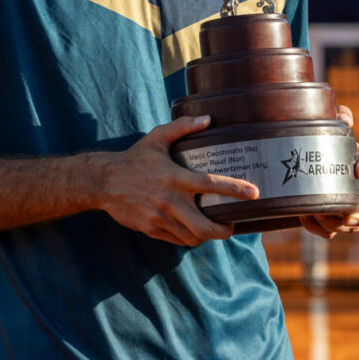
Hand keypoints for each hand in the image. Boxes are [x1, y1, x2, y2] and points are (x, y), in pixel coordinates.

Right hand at [96, 115, 258, 246]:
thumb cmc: (134, 158)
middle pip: (204, 227)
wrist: (104, 181)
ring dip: (207, 236)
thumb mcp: (157, 138)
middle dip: (224, 230)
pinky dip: (189, 238)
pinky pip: (177, 240)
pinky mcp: (152, 229)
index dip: (235, 189)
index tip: (254, 193)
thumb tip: (208, 119)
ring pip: (192, 237)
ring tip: (214, 228)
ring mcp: (160, 219)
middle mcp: (170, 201)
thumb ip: (183, 127)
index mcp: (175, 177)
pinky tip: (193, 230)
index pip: (211, 184)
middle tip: (232, 224)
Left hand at [299, 104, 358, 239]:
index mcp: (356, 161)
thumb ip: (339, 116)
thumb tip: (345, 117)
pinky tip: (305, 218)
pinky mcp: (330, 218)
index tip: (358, 171)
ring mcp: (346, 205)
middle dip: (356, 216)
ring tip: (314, 214)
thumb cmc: (321, 143)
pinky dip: (318, 229)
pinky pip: (329, 231)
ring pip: (349, 225)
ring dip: (333, 224)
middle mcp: (357, 187)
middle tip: (339, 215)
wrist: (303, 163)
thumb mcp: (329, 127)